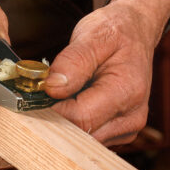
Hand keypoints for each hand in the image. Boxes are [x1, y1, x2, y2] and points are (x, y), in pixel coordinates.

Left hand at [44, 0, 169, 145]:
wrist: (136, 32)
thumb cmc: (115, 31)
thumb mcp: (93, 35)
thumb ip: (73, 62)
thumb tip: (52, 88)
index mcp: (127, 91)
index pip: (80, 117)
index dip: (52, 109)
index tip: (34, 94)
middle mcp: (131, 116)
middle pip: (80, 133)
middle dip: (56, 117)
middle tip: (40, 95)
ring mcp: (127, 128)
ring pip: (82, 139)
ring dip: (64, 120)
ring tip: (60, 94)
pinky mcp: (118, 132)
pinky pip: (88, 136)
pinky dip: (74, 122)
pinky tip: (70, 102)